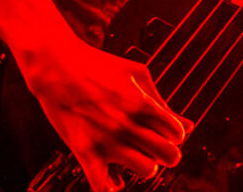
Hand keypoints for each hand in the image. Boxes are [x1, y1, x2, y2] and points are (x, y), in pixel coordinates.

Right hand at [16, 31, 188, 188]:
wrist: (54, 63)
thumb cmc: (96, 63)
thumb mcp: (136, 74)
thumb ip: (161, 100)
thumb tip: (187, 125)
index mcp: (143, 104)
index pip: (178, 134)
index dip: (173, 134)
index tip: (164, 132)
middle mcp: (129, 124)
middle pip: (170, 156)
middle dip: (166, 152)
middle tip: (154, 146)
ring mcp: (108, 140)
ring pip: (147, 171)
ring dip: (144, 165)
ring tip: (134, 156)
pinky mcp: (85, 151)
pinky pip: (104, 186)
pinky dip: (111, 186)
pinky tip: (112, 177)